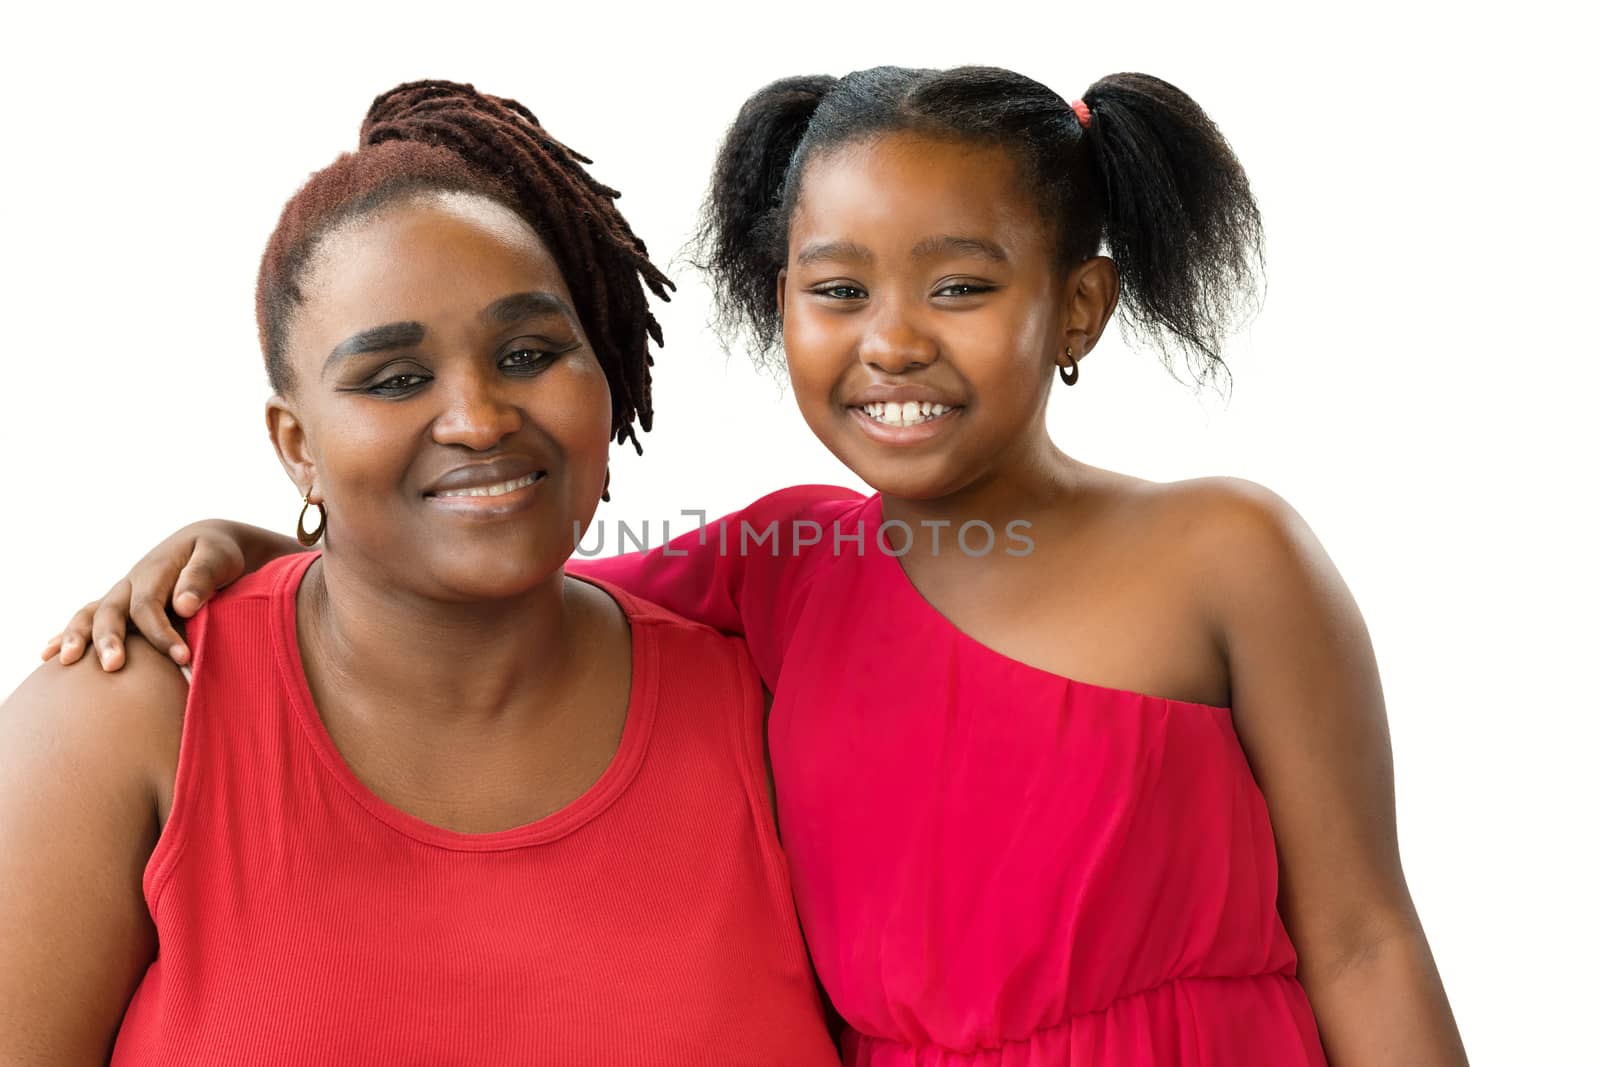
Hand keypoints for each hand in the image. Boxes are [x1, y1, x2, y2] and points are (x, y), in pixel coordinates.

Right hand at [41, 523, 250, 671]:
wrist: (206, 543)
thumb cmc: (217, 553)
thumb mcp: (218, 557)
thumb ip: (202, 577)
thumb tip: (183, 606)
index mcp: (155, 571)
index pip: (148, 606)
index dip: (162, 634)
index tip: (184, 657)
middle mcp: (131, 582)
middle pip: (111, 611)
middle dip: (109, 639)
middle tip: (113, 667)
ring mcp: (123, 594)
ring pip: (91, 614)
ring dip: (76, 636)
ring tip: (65, 661)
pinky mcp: (122, 605)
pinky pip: (90, 618)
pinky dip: (68, 634)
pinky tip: (49, 655)